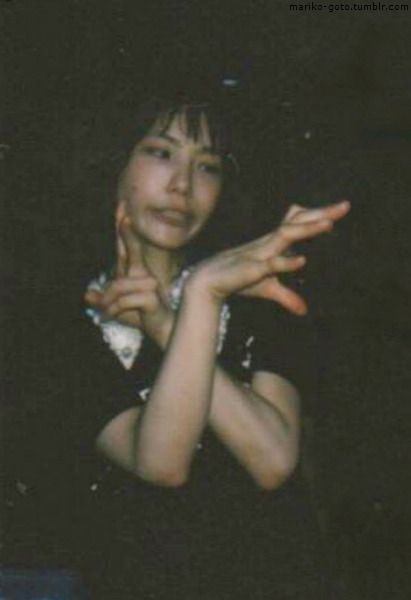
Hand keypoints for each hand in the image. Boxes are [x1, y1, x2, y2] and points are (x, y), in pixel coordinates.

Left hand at [85, 218, 172, 341]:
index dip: (124, 228)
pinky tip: (112, 316)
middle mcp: (143, 273)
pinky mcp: (150, 296)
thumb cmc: (142, 317)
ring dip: (108, 303)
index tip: (122, 208)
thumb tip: (87, 295)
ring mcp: (149, 283)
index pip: (127, 246)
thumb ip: (103, 301)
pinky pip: (123, 300)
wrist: (162, 330)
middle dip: (127, 234)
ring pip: (118, 287)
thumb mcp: (117, 309)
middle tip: (125, 216)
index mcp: (134, 271)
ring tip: (106, 313)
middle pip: (131, 251)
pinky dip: (114, 310)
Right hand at [186, 200, 350, 314]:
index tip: (340, 209)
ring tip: (329, 224)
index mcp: (274, 243)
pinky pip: (271, 263)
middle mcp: (269, 242)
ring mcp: (260, 253)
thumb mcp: (268, 289)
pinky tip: (302, 261)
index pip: (299, 223)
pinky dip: (286, 262)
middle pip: (298, 222)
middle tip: (346, 206)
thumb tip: (304, 310)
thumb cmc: (238, 280)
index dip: (318, 215)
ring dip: (307, 230)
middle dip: (321, 213)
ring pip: (286, 236)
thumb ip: (287, 296)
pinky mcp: (252, 268)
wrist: (207, 281)